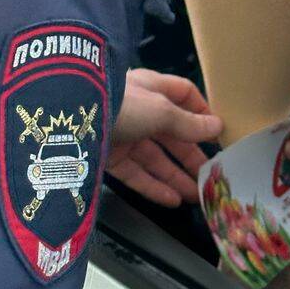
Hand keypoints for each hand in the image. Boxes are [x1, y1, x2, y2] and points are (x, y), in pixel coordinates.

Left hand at [109, 69, 222, 207]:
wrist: (73, 119)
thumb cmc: (123, 104)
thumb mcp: (161, 110)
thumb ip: (189, 123)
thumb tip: (217, 127)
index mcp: (152, 88)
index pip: (183, 96)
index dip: (201, 114)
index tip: (217, 134)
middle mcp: (139, 110)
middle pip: (172, 135)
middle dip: (191, 156)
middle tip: (210, 176)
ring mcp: (123, 135)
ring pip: (155, 159)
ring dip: (176, 177)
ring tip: (196, 196)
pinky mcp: (108, 157)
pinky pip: (136, 174)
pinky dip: (154, 187)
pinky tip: (172, 200)